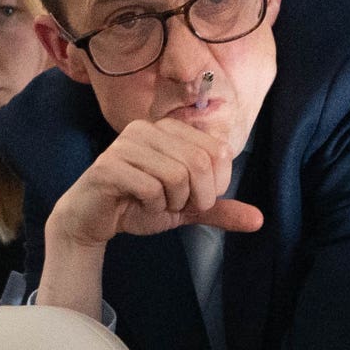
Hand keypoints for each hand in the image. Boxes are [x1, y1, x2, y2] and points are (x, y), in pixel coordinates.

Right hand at [36, 113, 266, 321]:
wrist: (90, 220)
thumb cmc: (136, 205)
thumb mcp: (185, 207)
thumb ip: (219, 210)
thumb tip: (259, 220)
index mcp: (170, 130)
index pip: (219, 151)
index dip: (216, 184)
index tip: (194, 198)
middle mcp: (148, 129)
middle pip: (200, 162)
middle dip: (196, 196)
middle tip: (177, 206)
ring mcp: (126, 145)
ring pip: (177, 175)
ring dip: (172, 202)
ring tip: (154, 204)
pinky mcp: (108, 166)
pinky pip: (150, 187)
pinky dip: (150, 206)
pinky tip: (136, 205)